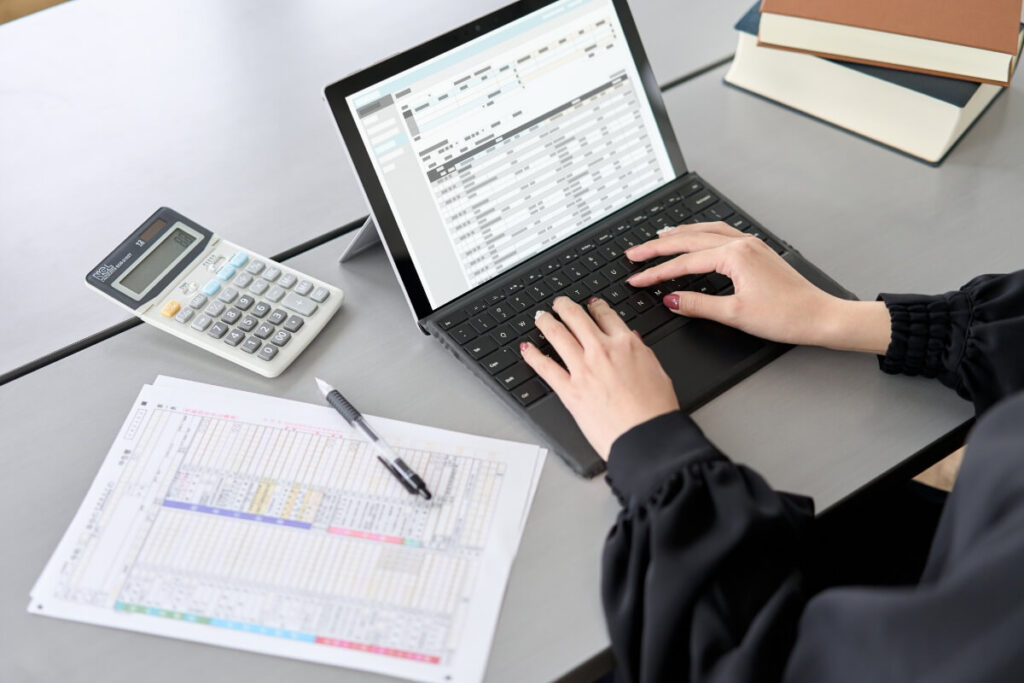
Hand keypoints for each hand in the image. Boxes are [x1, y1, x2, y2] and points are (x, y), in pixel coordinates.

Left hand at [521, 296, 679, 459]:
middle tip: (559, 304)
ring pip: (557, 334)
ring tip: (540, 318)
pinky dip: (533, 355)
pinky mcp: (569, 390)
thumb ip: (641, 353)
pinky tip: (527, 349)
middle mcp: (602, 351)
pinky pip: (545, 367)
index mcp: (627, 345)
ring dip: (546, 322)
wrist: (645, 436)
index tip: (590, 305)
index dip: (595, 307)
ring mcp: (583, 369)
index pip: (606, 316)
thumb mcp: (657, 372)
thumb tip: (631, 341)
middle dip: (565, 307)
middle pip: (576, 318)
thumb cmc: (656, 410)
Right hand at [625, 223, 890, 353]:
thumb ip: (698, 305)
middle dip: (658, 247)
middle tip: (634, 254)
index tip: (637, 280)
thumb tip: (671, 299)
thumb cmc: (786, 316)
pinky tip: (695, 238)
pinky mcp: (757, 251)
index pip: (684, 262)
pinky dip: (701, 234)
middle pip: (689, 240)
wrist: (820, 316)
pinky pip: (721, 234)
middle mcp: (742, 243)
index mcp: (735, 256)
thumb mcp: (735, 314)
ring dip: (678, 235)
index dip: (656, 272)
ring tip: (657, 239)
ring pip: (705, 231)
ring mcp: (751, 244)